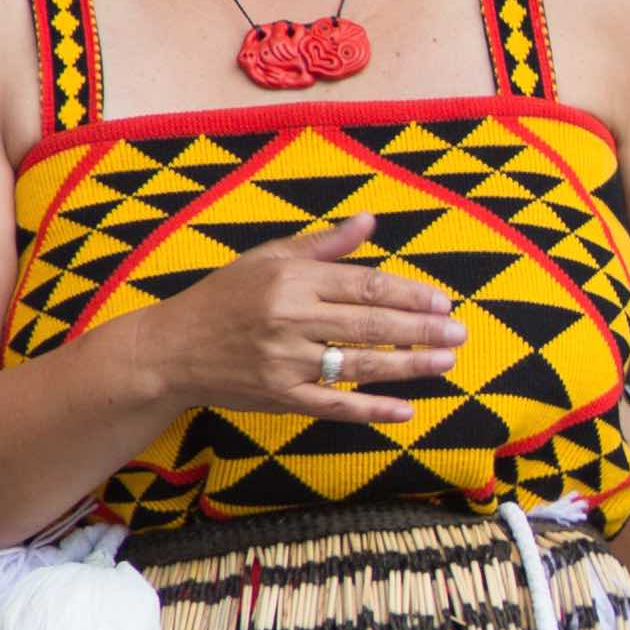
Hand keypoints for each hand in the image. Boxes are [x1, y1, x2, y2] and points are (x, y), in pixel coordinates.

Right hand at [121, 215, 463, 424]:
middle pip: (369, 325)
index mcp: (291, 280)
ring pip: (357, 365)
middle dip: (420, 330)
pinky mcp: (279, 397)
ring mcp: (284, 362)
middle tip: (459, 333)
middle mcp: (289, 320)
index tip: (442, 302)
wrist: (169, 350)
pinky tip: (406, 410)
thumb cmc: (224, 297)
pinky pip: (333, 406)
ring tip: (445, 362)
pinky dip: (371, 409)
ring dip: (408, 366)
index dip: (408, 295)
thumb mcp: (269, 259)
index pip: (364, 286)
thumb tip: (371, 219)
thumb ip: (324, 245)